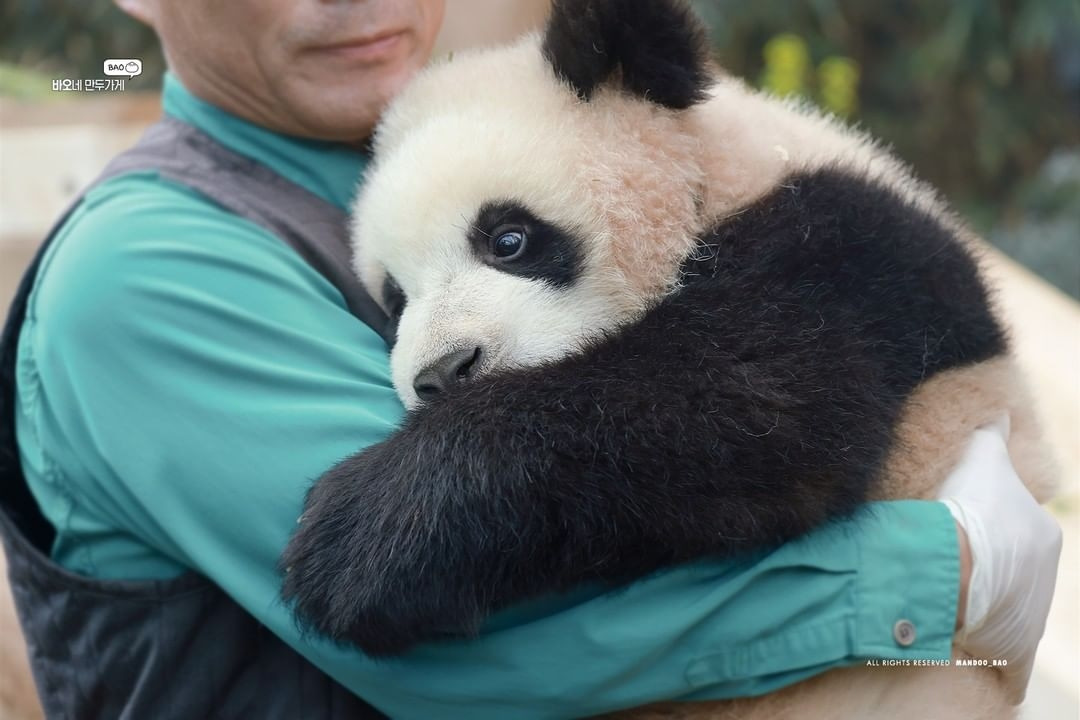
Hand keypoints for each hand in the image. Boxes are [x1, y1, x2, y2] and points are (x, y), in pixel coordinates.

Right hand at [937, 416, 1062, 703]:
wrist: (947, 560)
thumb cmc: (964, 507)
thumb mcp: (982, 458)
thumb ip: (993, 435)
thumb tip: (1001, 412)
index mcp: (1040, 534)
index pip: (1017, 531)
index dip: (987, 529)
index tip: (960, 529)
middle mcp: (1043, 578)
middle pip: (1014, 575)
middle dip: (990, 572)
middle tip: (953, 566)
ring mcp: (1027, 618)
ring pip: (1006, 615)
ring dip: (984, 611)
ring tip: (950, 602)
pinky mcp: (1010, 655)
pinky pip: (1008, 671)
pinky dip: (994, 667)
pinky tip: (972, 655)